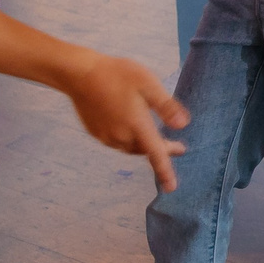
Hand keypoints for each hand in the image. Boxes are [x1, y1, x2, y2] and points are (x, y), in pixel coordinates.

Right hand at [63, 53, 190, 191]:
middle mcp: (121, 136)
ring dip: (143, 145)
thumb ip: (166, 106)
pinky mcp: (96, 132)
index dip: (165, 172)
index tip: (172, 187)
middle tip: (174, 146)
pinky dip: (128, 139)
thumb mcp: (148, 84)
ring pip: (130, 147)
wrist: (80, 74)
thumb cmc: (116, 75)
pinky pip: (116, 142)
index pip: (155, 154)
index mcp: (137, 125)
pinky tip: (129, 127)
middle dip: (159, 150)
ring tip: (152, 136)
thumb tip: (183, 125)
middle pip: (144, 151)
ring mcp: (106, 136)